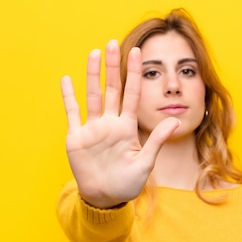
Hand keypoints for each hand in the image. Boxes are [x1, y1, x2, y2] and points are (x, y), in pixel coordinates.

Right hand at [61, 40, 180, 208]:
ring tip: (93, 53)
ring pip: (93, 96)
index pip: (132, 94)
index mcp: (127, 127)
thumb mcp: (145, 163)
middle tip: (112, 43)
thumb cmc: (127, 183)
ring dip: (92, 75)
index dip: (134, 73)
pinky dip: (69, 97)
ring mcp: (93, 129)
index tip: (138, 52)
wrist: (105, 198)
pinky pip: (73, 113)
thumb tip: (175, 121)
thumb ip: (157, 140)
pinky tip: (66, 79)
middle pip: (111, 89)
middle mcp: (110, 123)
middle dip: (112, 67)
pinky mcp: (77, 138)